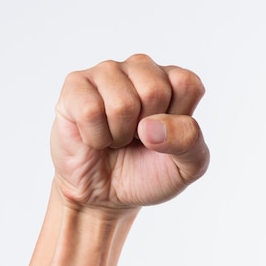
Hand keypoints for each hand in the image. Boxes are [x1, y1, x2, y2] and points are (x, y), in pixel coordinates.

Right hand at [51, 54, 209, 211]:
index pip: (188, 84)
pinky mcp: (76, 85)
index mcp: (174, 80)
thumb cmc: (149, 172)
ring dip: (120, 135)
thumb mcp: (189, 165)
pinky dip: (96, 138)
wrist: (107, 197)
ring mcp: (107, 73)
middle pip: (155, 91)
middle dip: (148, 131)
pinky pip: (90, 111)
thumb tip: (151, 125)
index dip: (178, 122)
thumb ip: (189, 140)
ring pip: (122, 103)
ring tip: (117, 138)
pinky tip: (96, 138)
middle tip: (138, 138)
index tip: (168, 136)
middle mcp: (141, 68)